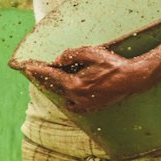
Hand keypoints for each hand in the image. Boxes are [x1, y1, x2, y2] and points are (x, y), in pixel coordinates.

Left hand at [18, 44, 157, 112]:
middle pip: (55, 87)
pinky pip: (74, 105)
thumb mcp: (91, 53)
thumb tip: (58, 59)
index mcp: (74, 84)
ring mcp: (84, 104)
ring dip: (57, 88)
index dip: (38, 71)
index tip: (28, 67)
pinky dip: (69, 99)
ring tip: (52, 80)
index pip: (51, 76)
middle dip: (46, 78)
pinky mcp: (92, 107)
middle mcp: (77, 97)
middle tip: (37, 71)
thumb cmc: (112, 65)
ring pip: (64, 96)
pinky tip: (69, 94)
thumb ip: (71, 54)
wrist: (132, 79)